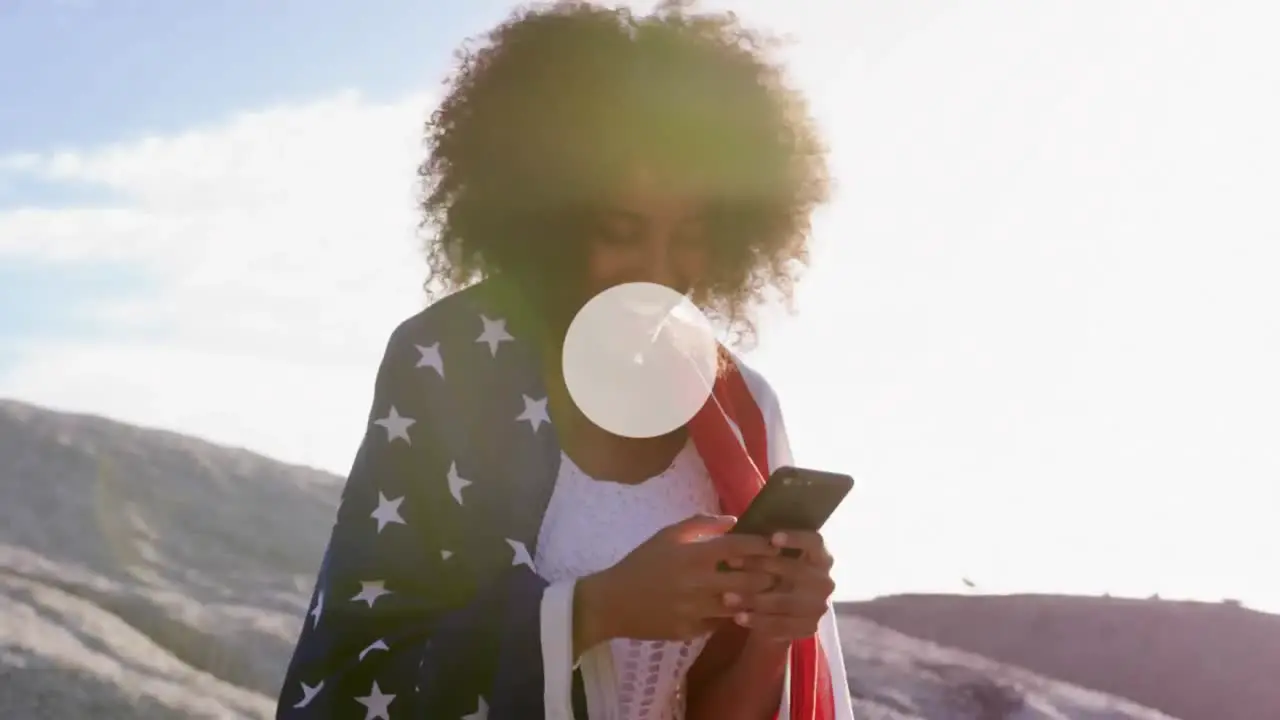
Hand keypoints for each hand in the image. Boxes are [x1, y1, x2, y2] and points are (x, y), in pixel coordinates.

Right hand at [576, 515, 778, 649]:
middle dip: (767, 577)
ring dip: (752, 599)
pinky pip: (720, 624)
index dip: (761, 546)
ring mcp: (696, 610)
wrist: (613, 602)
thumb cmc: (641, 563)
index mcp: (693, 556)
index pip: (738, 548)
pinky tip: (733, 608)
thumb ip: (700, 525)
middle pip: (748, 581)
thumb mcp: (666, 535)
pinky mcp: (691, 631)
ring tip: (762, 592)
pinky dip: (729, 615)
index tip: (776, 545)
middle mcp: (699, 584)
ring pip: (739, 606)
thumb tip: (732, 521)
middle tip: (776, 573)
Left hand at [727, 530, 835, 641]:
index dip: (796, 539)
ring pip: (785, 601)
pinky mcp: (809, 628)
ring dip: (754, 599)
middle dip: (762, 566)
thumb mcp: (773, 559)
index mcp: (821, 558)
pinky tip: (739, 617)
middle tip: (732, 562)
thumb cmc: (775, 576)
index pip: (815, 542)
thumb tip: (737, 530)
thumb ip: (765, 547)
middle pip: (796, 571)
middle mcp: (825, 581)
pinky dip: (758, 621)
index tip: (772, 539)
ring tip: (728, 597)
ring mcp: (819, 607)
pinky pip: (782, 625)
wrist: (782, 614)